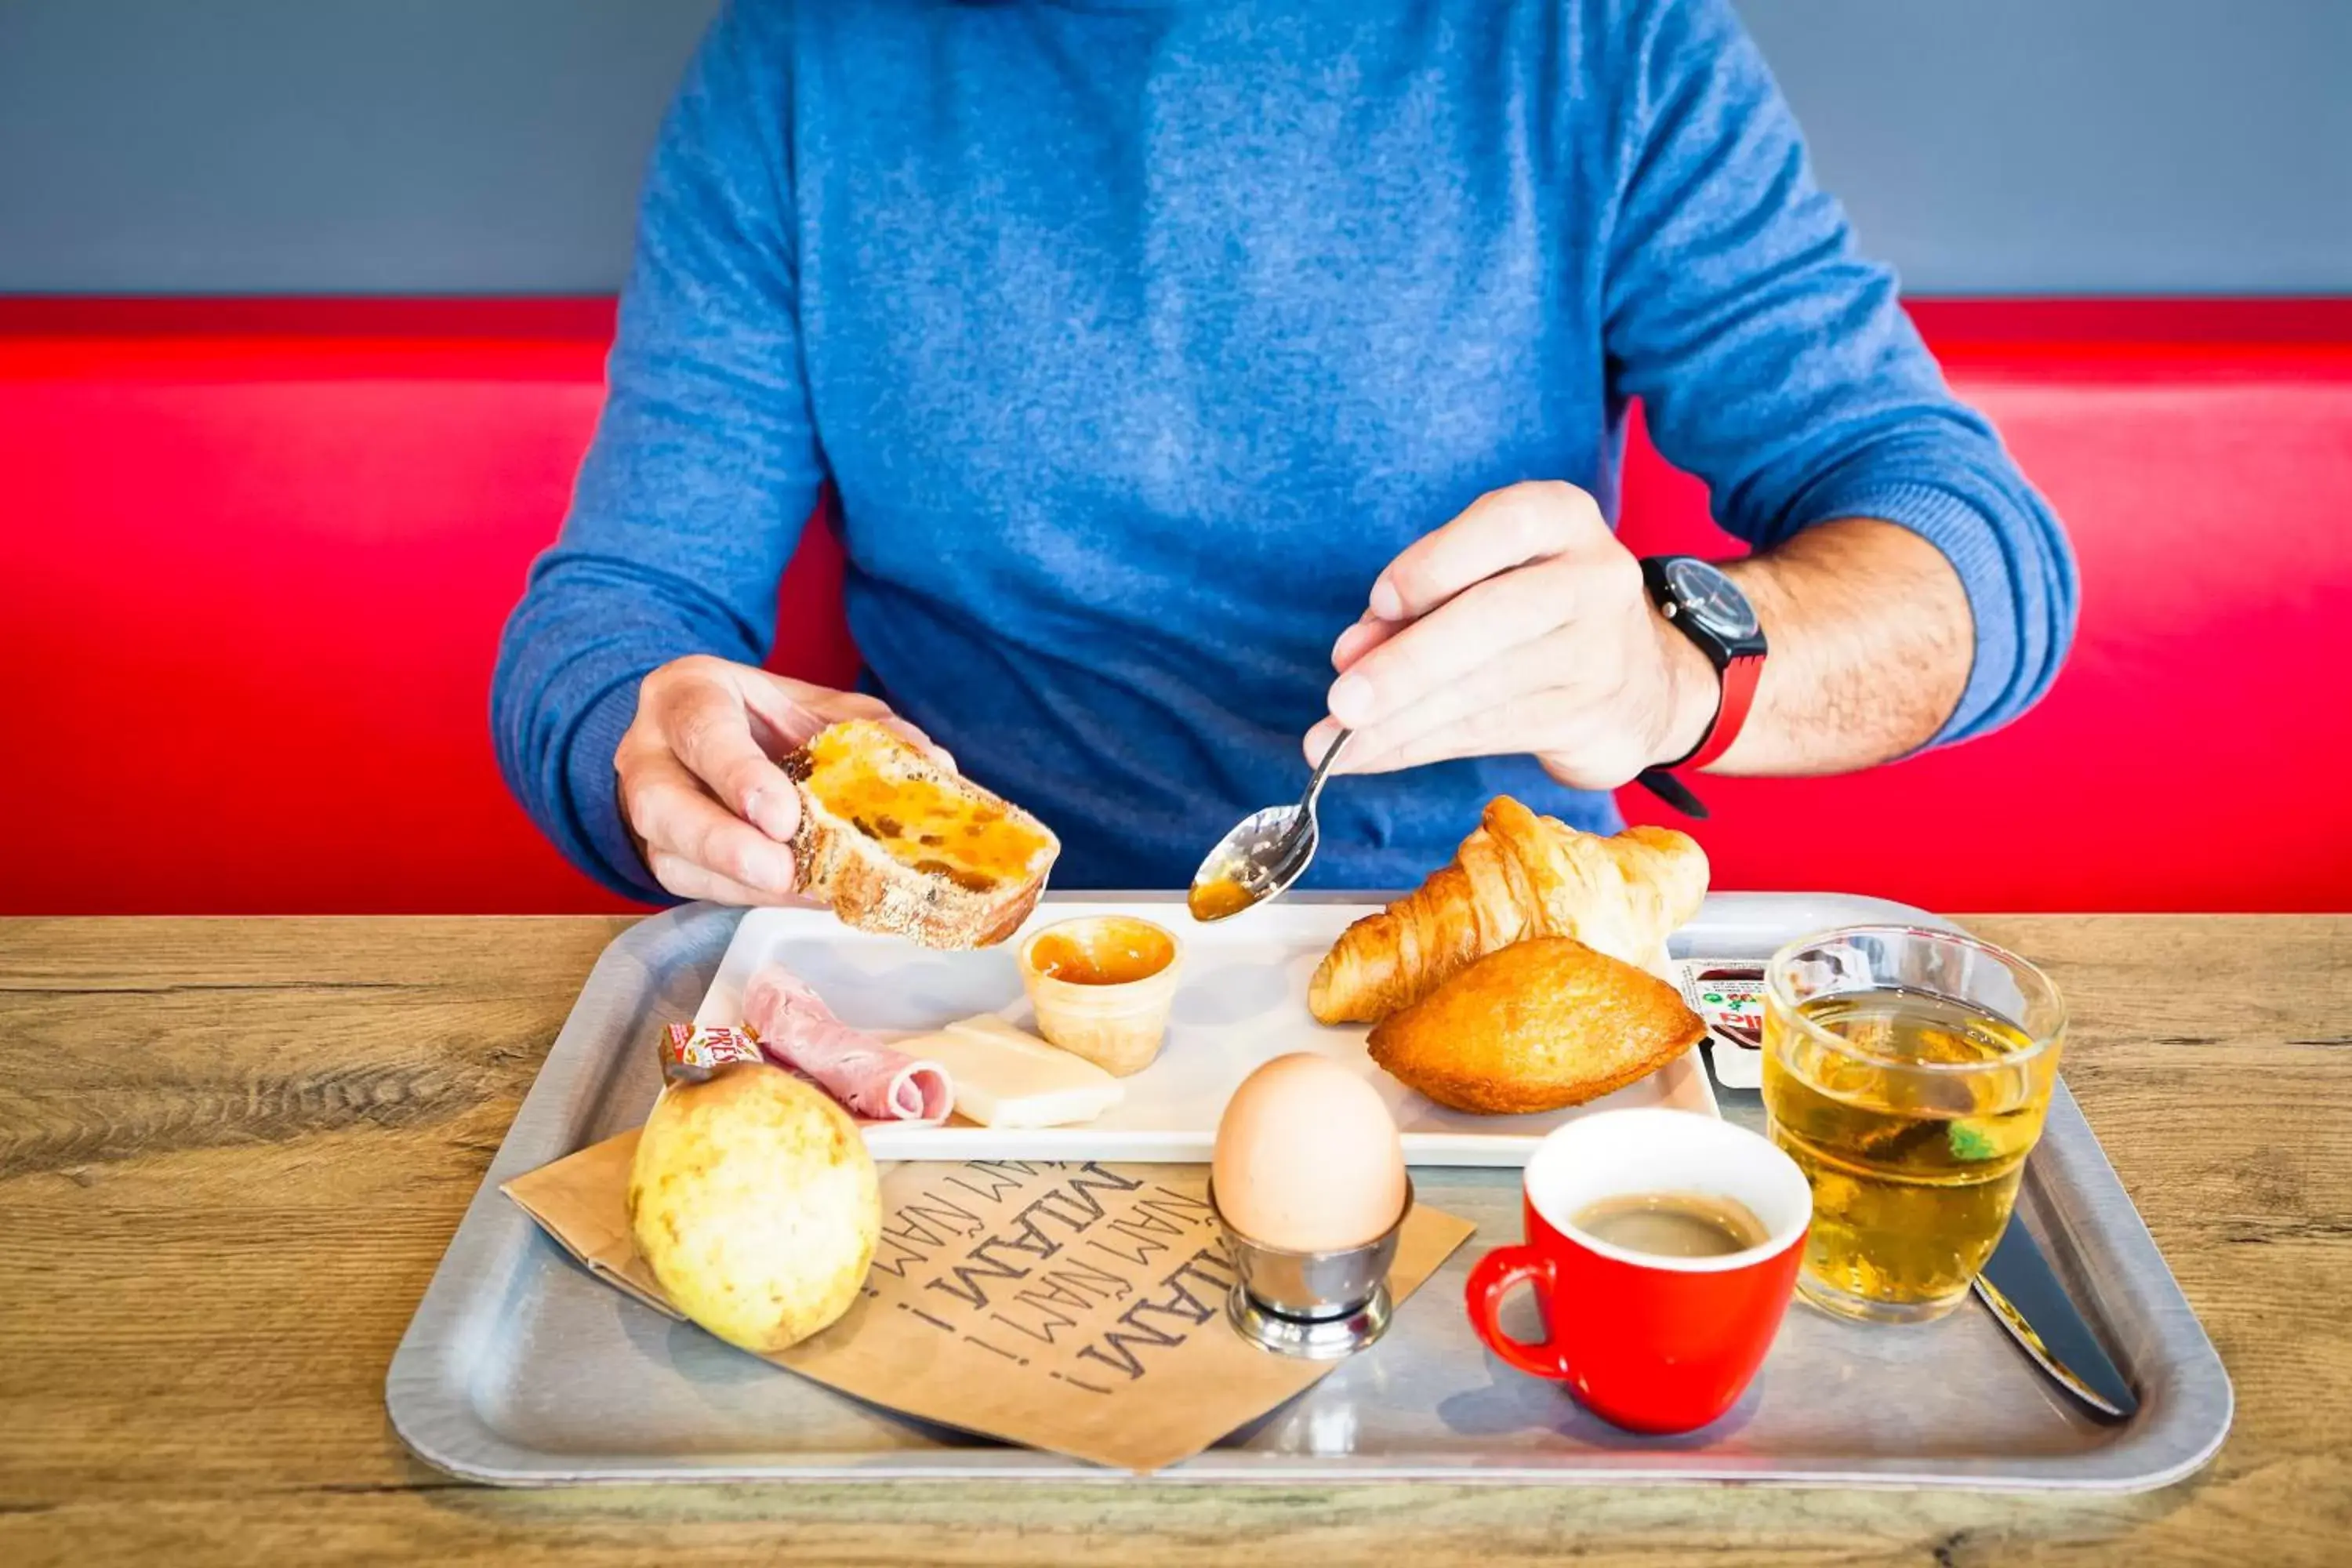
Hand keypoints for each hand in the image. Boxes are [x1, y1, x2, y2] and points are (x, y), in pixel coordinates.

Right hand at [615, 655, 946, 903]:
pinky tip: (801, 896)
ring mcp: (645, 812)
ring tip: (803, 890)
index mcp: (686, 696)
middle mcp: (650, 754)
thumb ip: (868, 730)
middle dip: (723, 844)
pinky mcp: (662, 858)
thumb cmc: (763, 720)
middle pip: (662, 805)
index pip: (700, 730)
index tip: (782, 817)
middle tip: (783, 871)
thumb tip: (936, 764)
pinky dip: (752, 898)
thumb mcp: (813, 707)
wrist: (707, 740)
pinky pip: (699, 889)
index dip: (737, 775)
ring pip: (672, 858)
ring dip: (741, 884)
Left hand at [1305, 482, 1719, 787]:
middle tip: (1342, 701)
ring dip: (1399, 722)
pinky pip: (1487, 732)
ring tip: (1333, 742)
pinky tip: (1368, 754)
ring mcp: (1600, 651)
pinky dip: (1417, 746)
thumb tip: (1349, 654)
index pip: (1505, 524)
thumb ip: (1420, 602)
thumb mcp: (1488, 577)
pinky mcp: (1588, 716)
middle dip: (1409, 663)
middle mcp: (1594, 578)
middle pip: (1497, 616)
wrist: (1643, 682)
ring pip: (1486, 688)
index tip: (1379, 602)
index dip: (1437, 562)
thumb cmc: (1536, 611)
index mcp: (1563, 518)